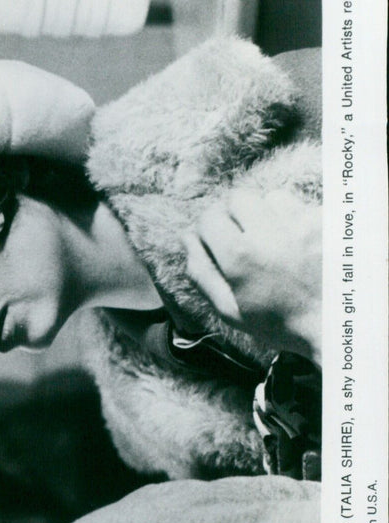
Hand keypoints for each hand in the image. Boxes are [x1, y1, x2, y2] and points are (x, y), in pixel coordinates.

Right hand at [183, 188, 321, 363]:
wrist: (337, 325)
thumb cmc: (279, 322)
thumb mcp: (230, 310)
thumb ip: (202, 273)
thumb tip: (186, 238)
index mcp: (239, 256)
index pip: (208, 217)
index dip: (207, 229)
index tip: (214, 242)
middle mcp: (268, 231)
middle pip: (236, 198)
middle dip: (233, 214)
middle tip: (242, 238)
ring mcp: (300, 221)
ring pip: (268, 198)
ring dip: (264, 214)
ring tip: (273, 240)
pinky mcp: (326, 218)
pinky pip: (299, 205)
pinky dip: (293, 219)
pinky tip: (298, 243)